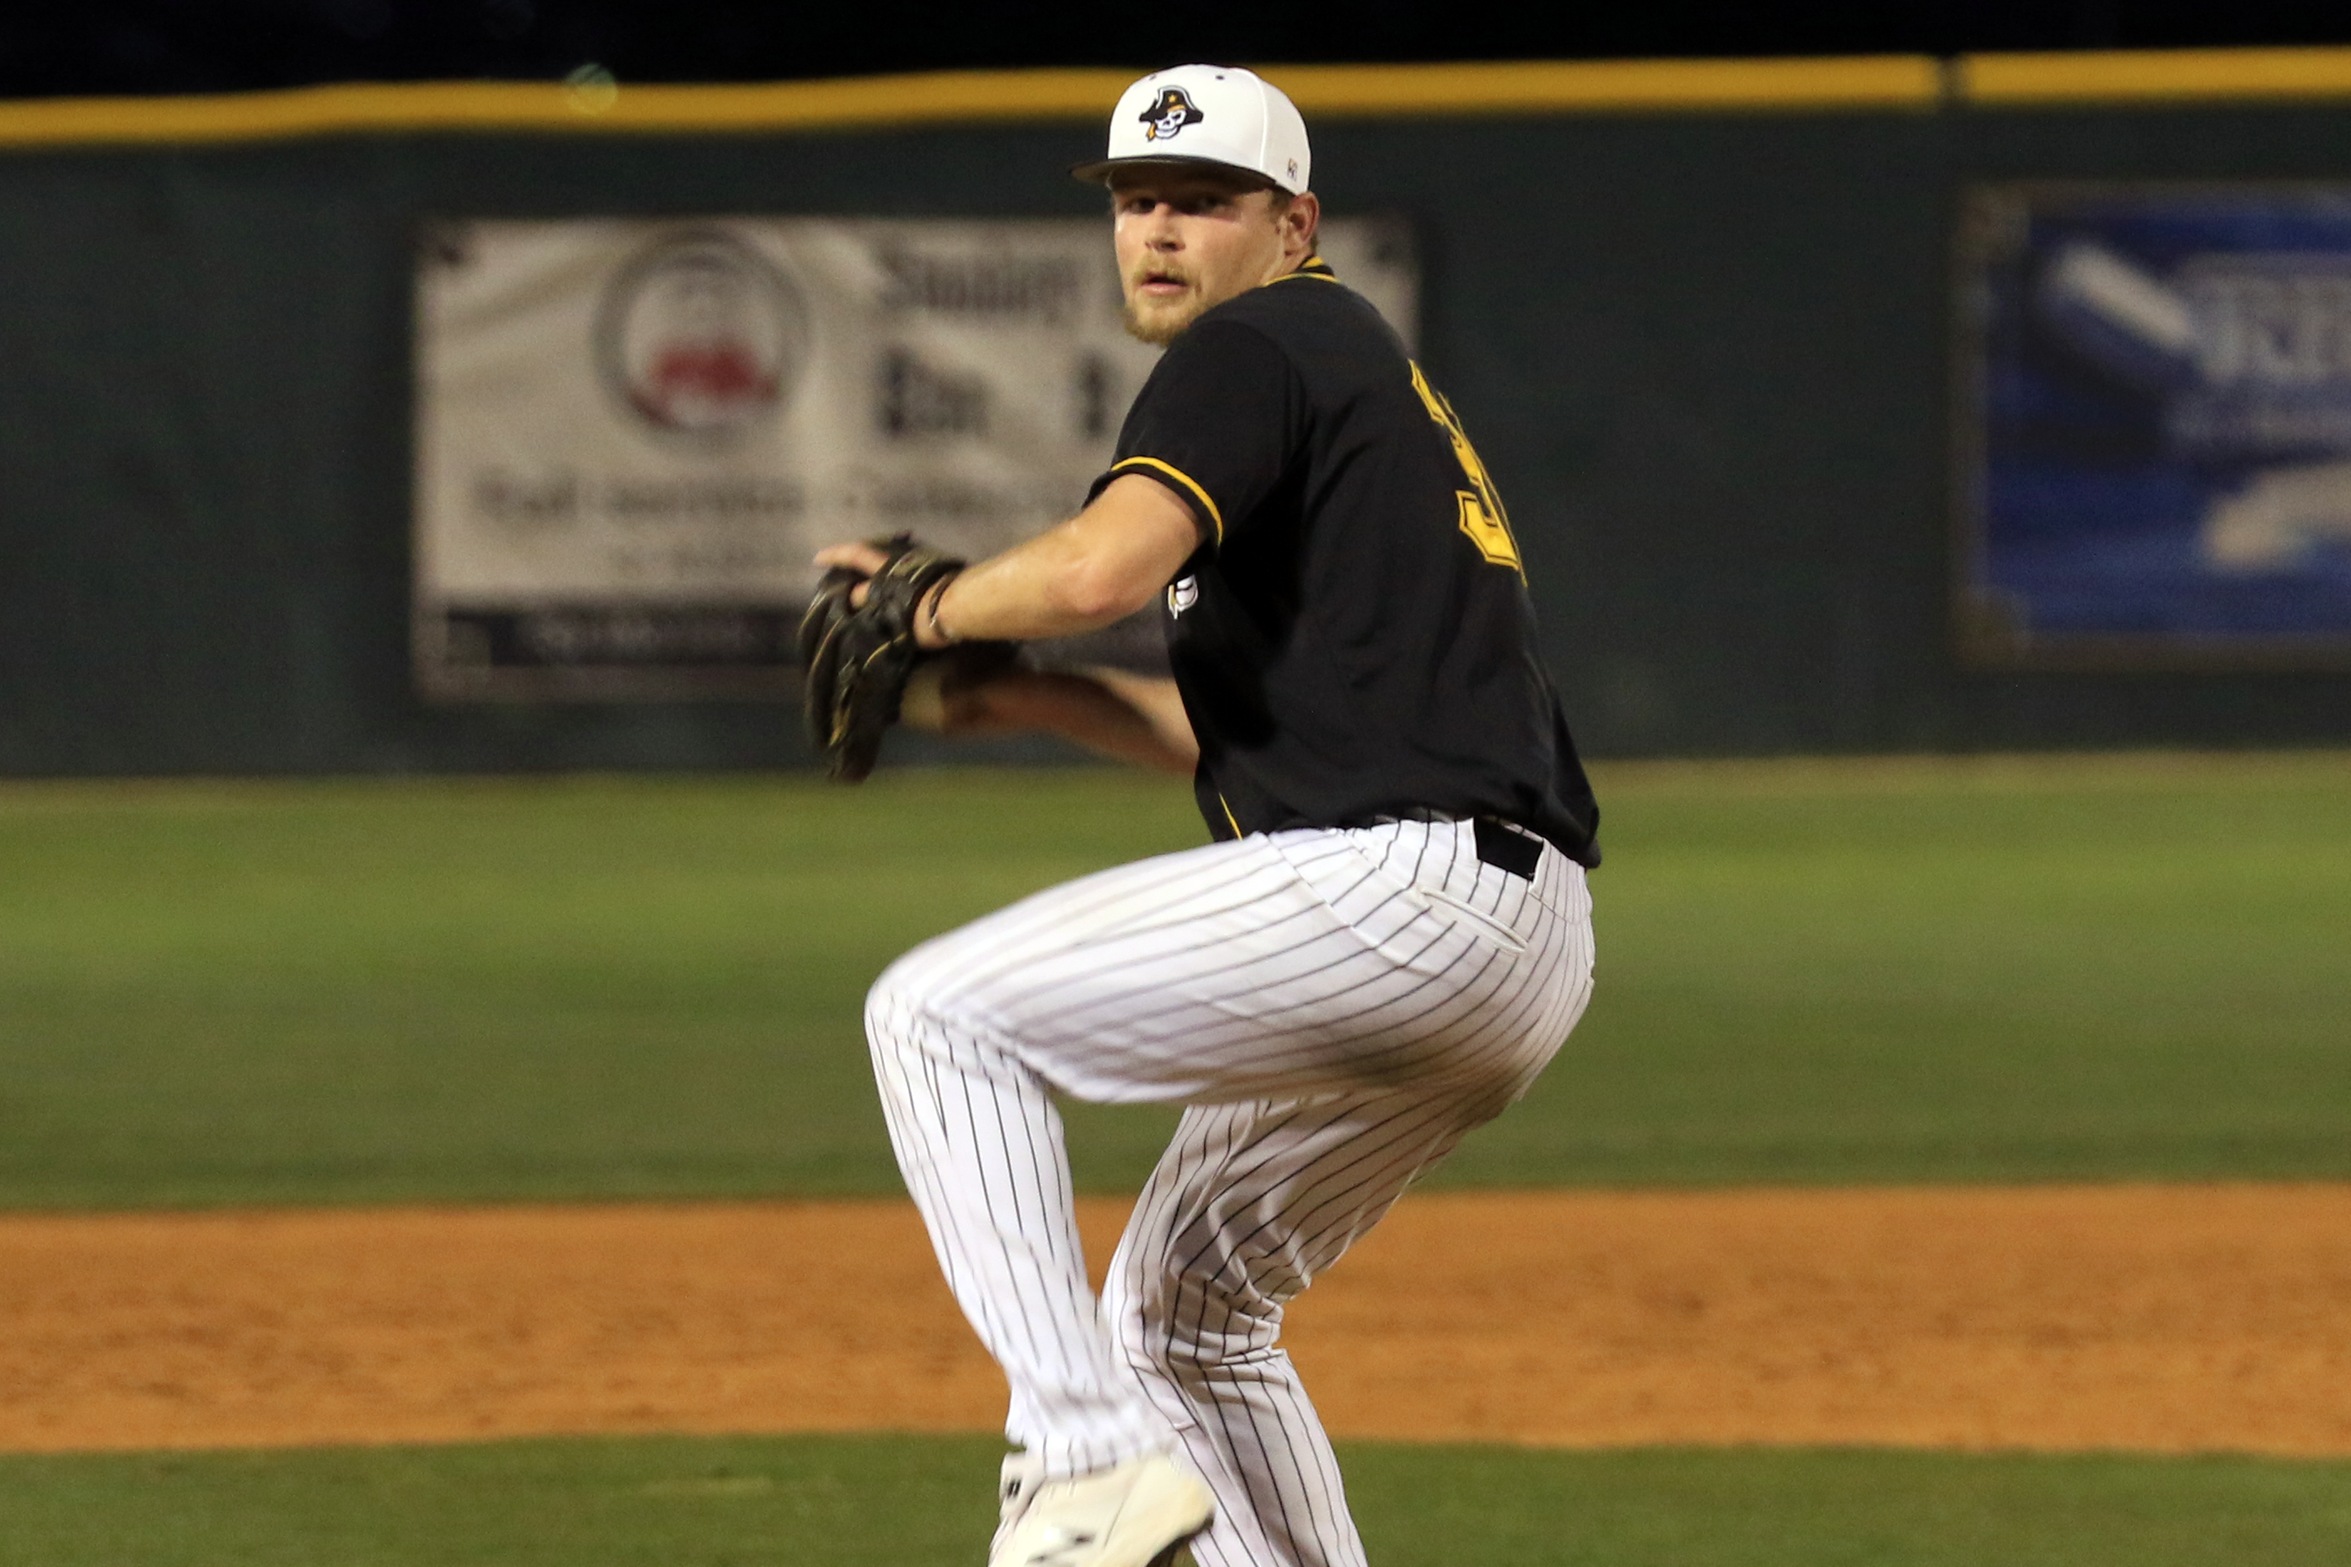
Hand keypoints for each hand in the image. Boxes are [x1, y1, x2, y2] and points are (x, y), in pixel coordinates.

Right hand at [813, 540, 953, 647]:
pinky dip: (897, 581)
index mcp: (886, 566)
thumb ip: (866, 600)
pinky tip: (897, 592)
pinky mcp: (939, 575)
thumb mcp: (884, 607)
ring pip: (893, 564)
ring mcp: (923, 564)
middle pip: (875, 555)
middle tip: (844, 570)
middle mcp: (903, 559)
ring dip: (879, 571)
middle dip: (857, 561)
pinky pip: (909, 574)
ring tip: (868, 585)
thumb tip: (852, 595)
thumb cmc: (918, 610)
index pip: (854, 555)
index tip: (818, 559)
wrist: (959, 608)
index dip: (835, 556)